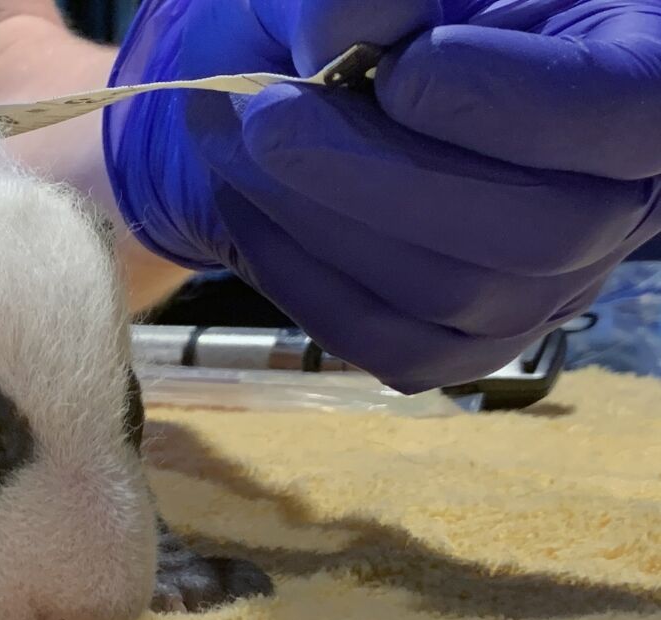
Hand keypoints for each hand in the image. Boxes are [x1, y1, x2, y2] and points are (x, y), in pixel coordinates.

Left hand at [104, 0, 660, 392]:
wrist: (290, 92)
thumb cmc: (342, 18)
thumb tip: (348, 39)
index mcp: (627, 72)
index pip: (631, 113)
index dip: (513, 103)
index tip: (401, 69)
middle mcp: (613, 198)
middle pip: (548, 232)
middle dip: (384, 178)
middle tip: (266, 117)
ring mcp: (542, 288)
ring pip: (460, 296)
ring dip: (323, 222)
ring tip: (238, 146)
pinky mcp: (460, 345)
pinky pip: (392, 346)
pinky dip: (302, 278)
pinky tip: (251, 207)